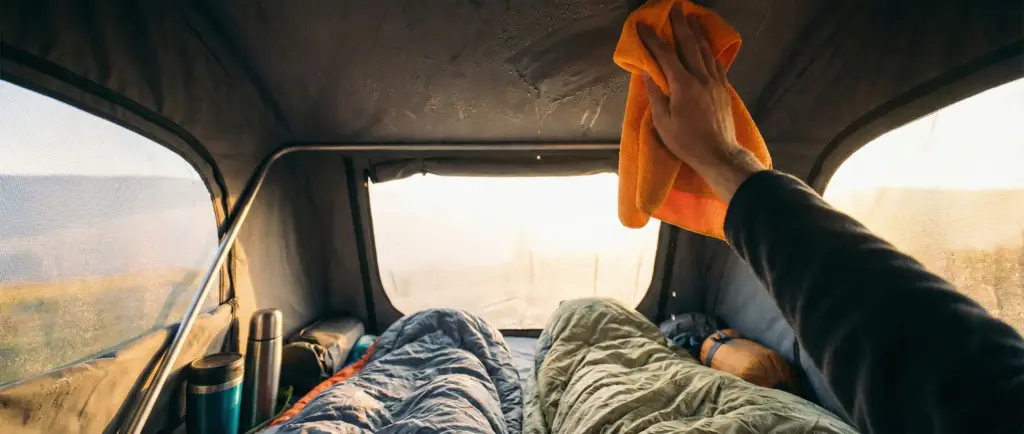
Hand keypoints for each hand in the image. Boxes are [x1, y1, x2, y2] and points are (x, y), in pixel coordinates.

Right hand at [638, 7, 763, 201]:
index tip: (644, 26)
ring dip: (697, 33)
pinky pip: (716, 63)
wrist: (718, 154)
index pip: (665, 56)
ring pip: (705, 51)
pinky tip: (707, 46)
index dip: (653, 39)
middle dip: (680, 25)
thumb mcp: (663, 123)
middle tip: (675, 9)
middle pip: (689, 45)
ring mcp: (715, 82)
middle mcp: (701, 78)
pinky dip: (709, 50)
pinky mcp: (723, 89)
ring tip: (692, 18)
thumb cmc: (686, 142)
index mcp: (683, 86)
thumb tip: (648, 73)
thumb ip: (656, 96)